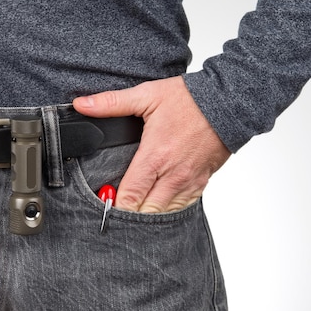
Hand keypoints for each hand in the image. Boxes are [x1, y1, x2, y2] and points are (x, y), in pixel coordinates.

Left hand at [73, 76, 230, 212]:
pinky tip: (154, 207)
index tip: (102, 204)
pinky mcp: (201, 182)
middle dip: (128, 215)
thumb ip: (111, 103)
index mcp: (155, 156)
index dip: (113, 205)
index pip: (130, 195)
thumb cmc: (190, 99)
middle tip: (113, 213)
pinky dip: (167, 210)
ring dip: (147, 215)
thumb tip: (82, 104)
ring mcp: (189, 181)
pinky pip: (182, 207)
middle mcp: (173, 175)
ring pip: (165, 214)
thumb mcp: (146, 95)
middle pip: (146, 211)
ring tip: (131, 212)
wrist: (229, 102)